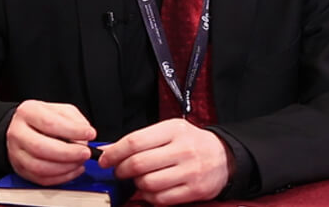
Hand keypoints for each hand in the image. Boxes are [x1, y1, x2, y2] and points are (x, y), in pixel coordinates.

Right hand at [6, 100, 96, 185]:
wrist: (23, 127)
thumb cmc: (44, 118)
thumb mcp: (61, 110)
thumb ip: (74, 120)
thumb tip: (84, 136)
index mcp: (28, 112)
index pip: (50, 123)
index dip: (72, 131)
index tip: (90, 134)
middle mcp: (18, 132)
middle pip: (41, 148)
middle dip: (68, 153)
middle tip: (85, 153)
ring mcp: (16, 153)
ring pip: (40, 167)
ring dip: (65, 168)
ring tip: (80, 162)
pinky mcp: (20, 169)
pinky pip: (41, 179)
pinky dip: (61, 178)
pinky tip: (73, 170)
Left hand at [99, 118, 231, 204]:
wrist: (224, 156)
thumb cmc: (191, 142)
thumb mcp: (170, 131)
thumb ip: (142, 139)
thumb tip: (109, 150)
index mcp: (174, 130)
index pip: (135, 141)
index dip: (114, 153)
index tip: (105, 159)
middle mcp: (183, 149)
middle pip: (138, 164)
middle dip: (121, 170)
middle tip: (119, 171)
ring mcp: (190, 171)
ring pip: (147, 183)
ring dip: (136, 184)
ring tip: (139, 179)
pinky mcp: (194, 190)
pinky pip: (160, 198)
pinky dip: (149, 196)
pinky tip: (151, 189)